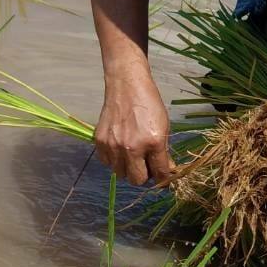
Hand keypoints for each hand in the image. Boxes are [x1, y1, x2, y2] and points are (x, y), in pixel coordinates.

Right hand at [94, 71, 172, 185]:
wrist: (127, 86)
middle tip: (146, 164)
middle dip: (143, 175)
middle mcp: (132, 147)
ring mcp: (114, 145)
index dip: (163, 179)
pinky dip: (114, 160)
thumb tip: (166, 171)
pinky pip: (107, 163)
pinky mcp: (100, 141)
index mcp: (153, 142)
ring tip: (132, 153)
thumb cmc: (149, 104)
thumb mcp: (164, 126)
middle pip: (137, 180)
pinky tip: (119, 147)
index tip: (162, 179)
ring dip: (127, 168)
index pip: (159, 173)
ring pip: (120, 173)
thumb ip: (163, 152)